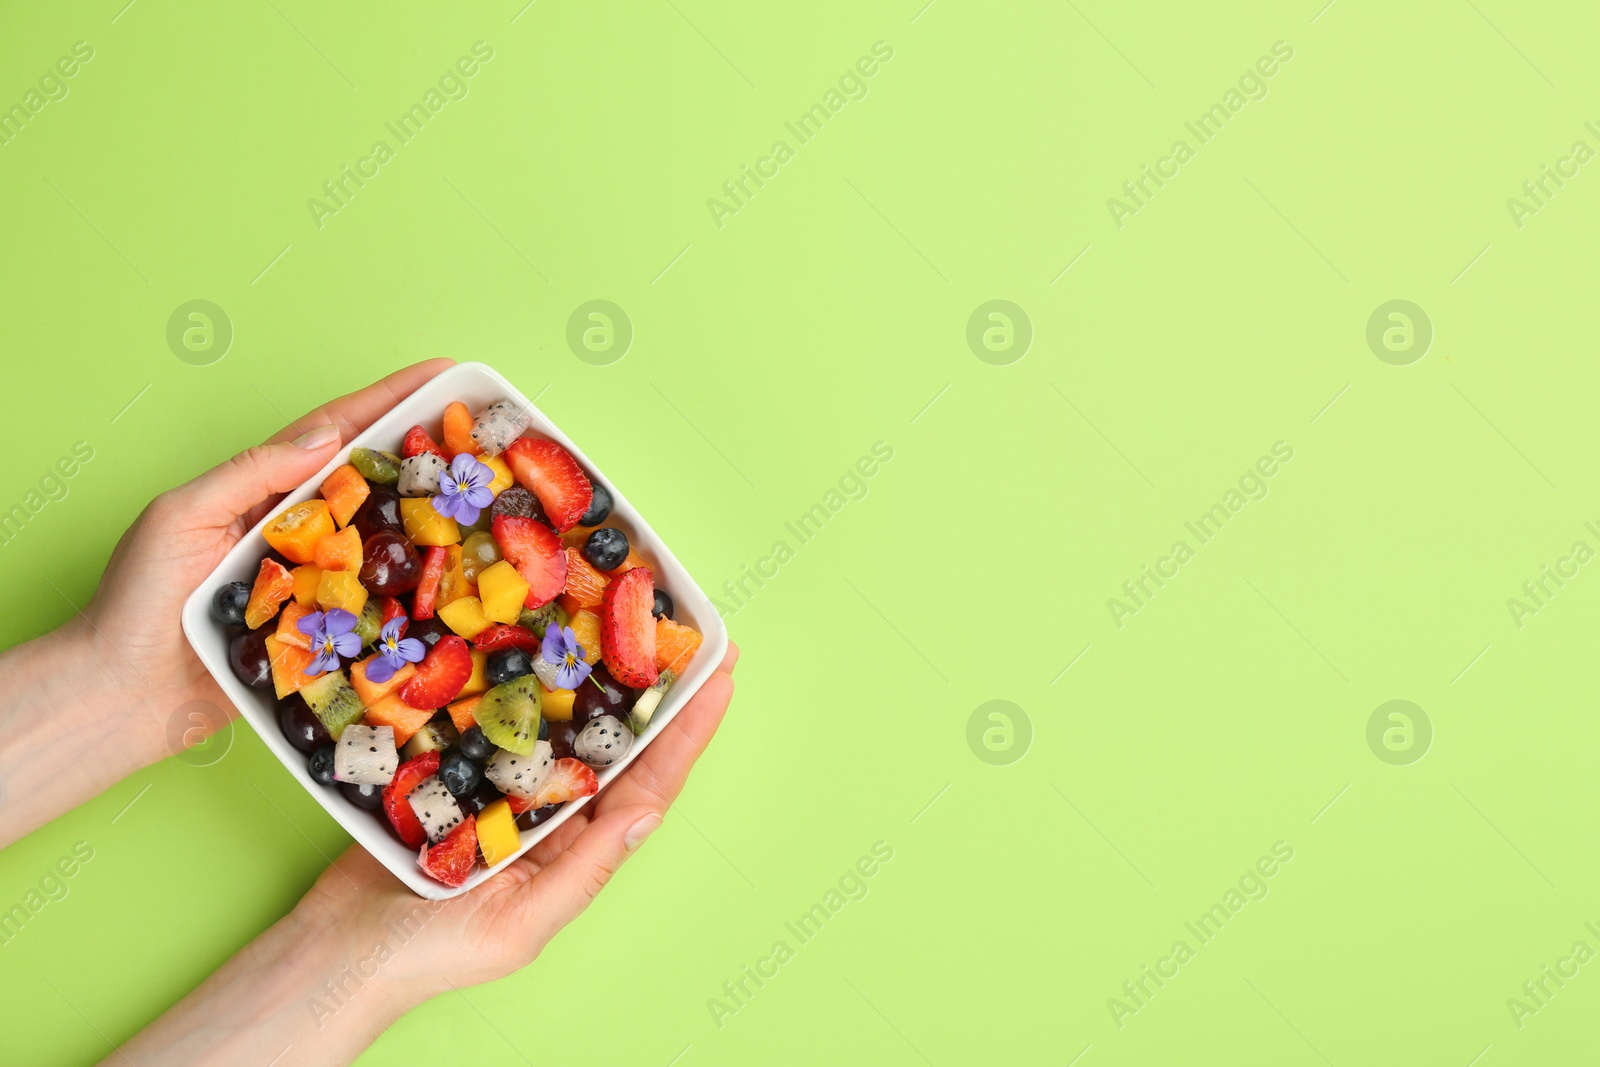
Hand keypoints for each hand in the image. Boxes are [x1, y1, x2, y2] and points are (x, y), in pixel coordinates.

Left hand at [0, 360, 451, 848]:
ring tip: (489, 496)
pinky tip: (458, 584)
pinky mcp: (326, 637)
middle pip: (376, 483)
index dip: (389, 400)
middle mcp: (299, 534)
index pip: (337, 433)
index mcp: (265, 493)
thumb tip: (329, 437)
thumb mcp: (182, 515)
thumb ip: (252, 473)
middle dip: (429, 453)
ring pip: (387, 544)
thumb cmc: (136, 601)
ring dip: (436, 521)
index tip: (443, 375)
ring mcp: (316, 584)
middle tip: (485, 433)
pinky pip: (380, 611)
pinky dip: (418, 596)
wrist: (120, 697)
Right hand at [110, 643, 738, 1066]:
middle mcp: (547, 812)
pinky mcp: (448, 767)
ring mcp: (499, 787)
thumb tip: (647, 815)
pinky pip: (489, 716)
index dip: (688, 730)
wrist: (330, 955)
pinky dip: (510, 679)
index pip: (648, 781)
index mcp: (575, 850)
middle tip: (685, 626)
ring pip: (557, 718)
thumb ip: (583, 870)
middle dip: (651, 686)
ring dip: (587, 671)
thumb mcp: (517, 924)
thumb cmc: (427, 957)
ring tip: (621, 615)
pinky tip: (527, 636)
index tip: (722, 674)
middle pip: (613, 739)